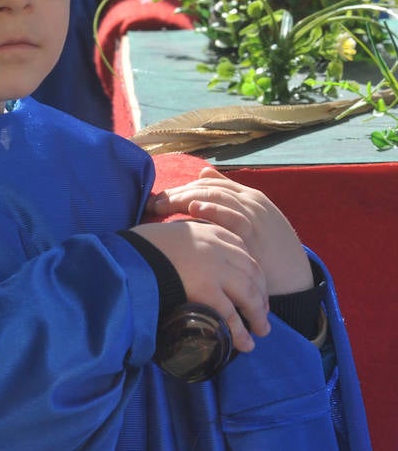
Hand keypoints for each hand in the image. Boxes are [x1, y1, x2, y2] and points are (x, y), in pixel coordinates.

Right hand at [131, 218, 268, 352]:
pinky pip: (230, 314)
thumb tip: (197, 262)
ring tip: (259, 332)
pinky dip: (240, 332)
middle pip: (253, 275)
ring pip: (248, 296)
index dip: (256, 277)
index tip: (257, 291)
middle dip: (261, 298)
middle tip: (262, 316)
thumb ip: (194, 243)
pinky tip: (244, 343)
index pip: (246, 255)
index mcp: (213, 232)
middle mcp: (220, 248)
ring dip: (257, 317)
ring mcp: (215, 269)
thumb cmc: (147, 244)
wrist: (131, 253)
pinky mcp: (206, 289)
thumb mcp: (177, 233)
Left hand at [147, 167, 313, 295]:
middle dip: (178, 193)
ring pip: (216, 197)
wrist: (297, 277)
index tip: (157, 199)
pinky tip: (194, 208)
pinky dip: (213, 210)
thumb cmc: (269, 249)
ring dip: (186, 198)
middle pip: (207, 188)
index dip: (181, 188)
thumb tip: (203, 173)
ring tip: (163, 204)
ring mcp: (254, 216)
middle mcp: (250, 201)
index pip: (207, 184)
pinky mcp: (256, 235)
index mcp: (247, 196)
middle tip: (153, 204)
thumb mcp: (251, 218)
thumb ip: (228, 196)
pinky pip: (233, 218)